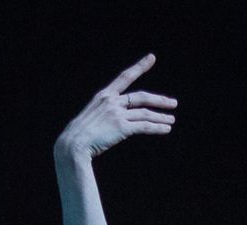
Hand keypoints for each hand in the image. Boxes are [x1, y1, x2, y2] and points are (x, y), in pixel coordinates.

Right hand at [54, 53, 176, 160]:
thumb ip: (103, 116)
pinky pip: (144, 126)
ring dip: (160, 117)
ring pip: (145, 114)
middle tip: (173, 103)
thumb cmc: (77, 137)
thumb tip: (112, 122)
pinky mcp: (122, 128)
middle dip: (159, 100)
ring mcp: (117, 114)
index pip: (125, 77)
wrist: (72, 145)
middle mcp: (112, 102)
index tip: (152, 58)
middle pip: (142, 97)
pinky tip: (166, 129)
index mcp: (103, 96)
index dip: (140, 67)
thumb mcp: (89, 119)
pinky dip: (157, 127)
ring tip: (171, 120)